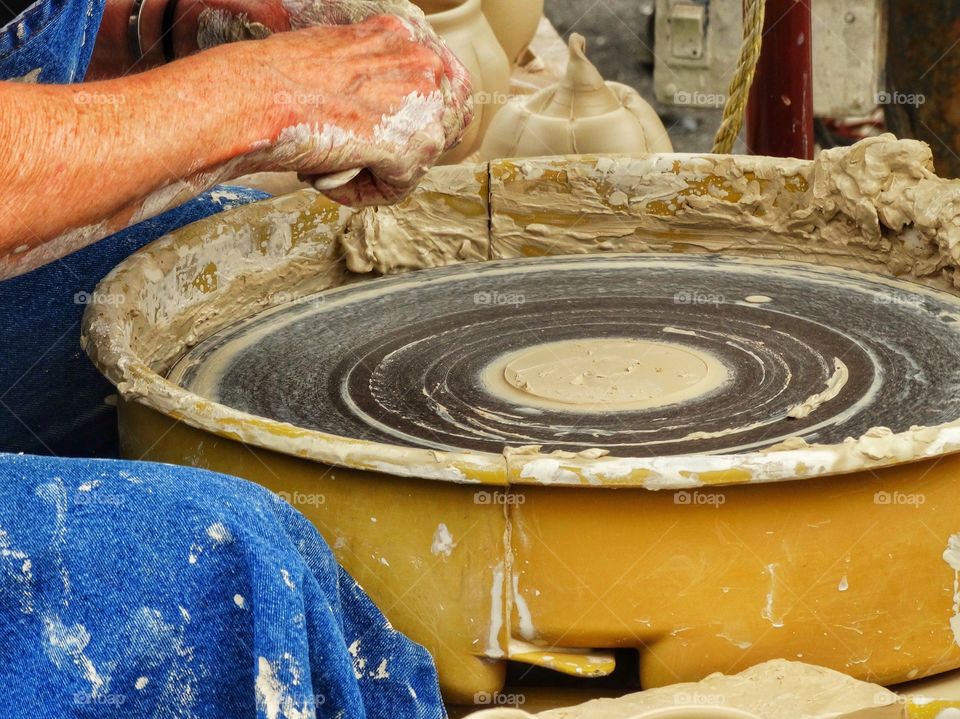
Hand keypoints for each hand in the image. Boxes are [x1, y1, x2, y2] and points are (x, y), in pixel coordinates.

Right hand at [224, 15, 472, 203]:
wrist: (258, 94)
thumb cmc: (280, 77)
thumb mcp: (339, 54)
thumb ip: (375, 74)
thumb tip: (384, 105)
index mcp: (405, 36)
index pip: (447, 81)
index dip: (427, 113)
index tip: (399, 130)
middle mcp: (422, 64)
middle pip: (448, 122)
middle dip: (413, 145)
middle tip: (367, 154)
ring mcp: (421, 105)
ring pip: (423, 158)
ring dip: (384, 170)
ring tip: (340, 166)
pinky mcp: (409, 147)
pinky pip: (398, 187)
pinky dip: (365, 192)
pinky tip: (333, 178)